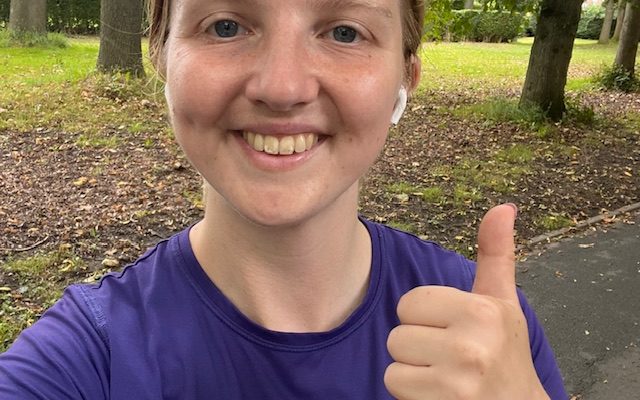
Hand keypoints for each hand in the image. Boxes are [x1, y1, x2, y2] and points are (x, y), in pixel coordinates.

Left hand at [384, 204, 549, 399]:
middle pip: (397, 335)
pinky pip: (395, 386)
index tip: (453, 332)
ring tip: (446, 378)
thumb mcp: (503, 303)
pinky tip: (440, 395)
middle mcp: (472, 345)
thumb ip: (496, 255)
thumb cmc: (506, 353)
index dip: (425, 318)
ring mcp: (457, 380)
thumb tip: (504, 206)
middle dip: (418, 348)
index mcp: (482, 311)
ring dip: (413, 373)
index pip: (409, 303)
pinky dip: (411, 394)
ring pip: (393, 363)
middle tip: (451, 360)